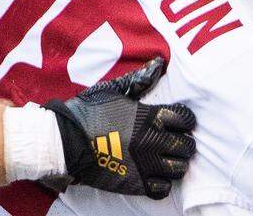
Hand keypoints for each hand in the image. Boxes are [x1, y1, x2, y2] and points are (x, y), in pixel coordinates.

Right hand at [44, 57, 195, 198]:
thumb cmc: (87, 113)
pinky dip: (162, 183)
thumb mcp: (112, 90)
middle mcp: (152, 141)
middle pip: (187, 145)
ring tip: (165, 159)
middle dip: (183, 142)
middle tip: (173, 141)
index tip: (178, 121)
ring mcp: (145, 164)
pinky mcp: (136, 183)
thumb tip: (158, 64)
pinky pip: (163, 188)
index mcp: (148, 116)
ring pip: (179, 168)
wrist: (65, 142)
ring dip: (175, 163)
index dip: (185, 119)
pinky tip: (154, 175)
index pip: (185, 119)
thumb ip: (138, 80)